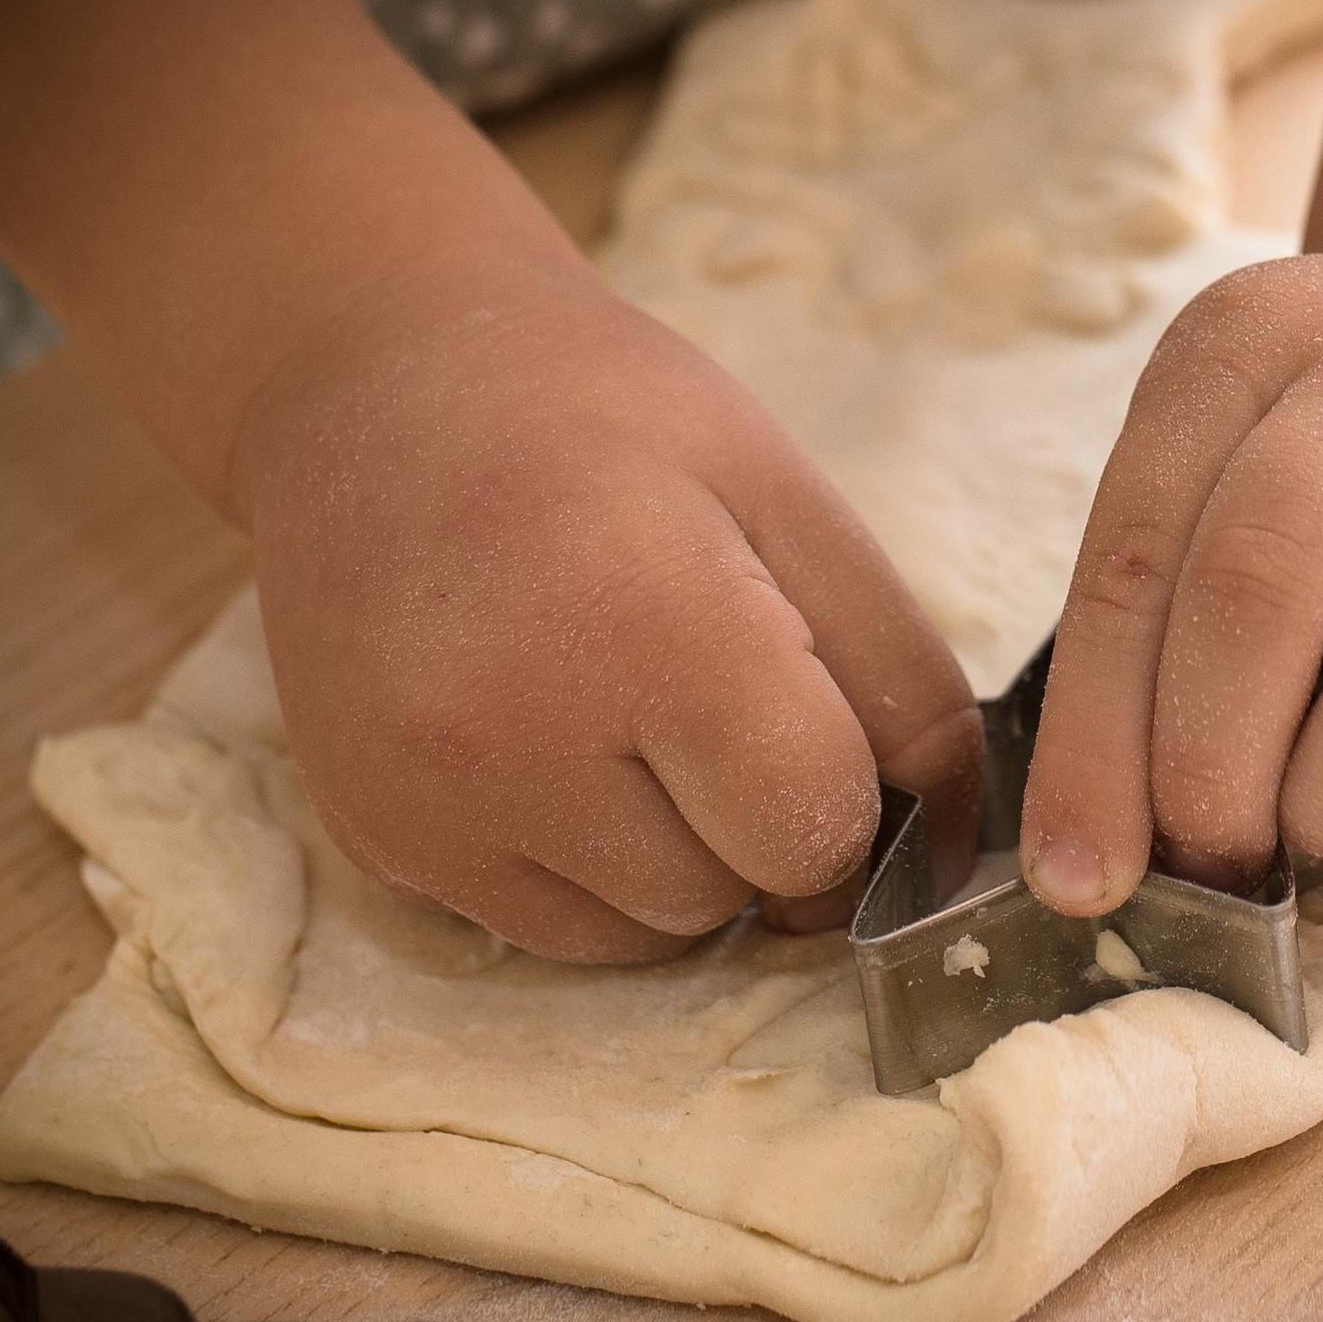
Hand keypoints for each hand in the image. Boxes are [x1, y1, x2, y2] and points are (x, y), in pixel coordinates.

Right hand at [232, 264, 981, 961]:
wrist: (369, 383)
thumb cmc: (605, 419)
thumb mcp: (787, 495)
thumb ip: (896, 674)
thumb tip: (953, 844)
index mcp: (645, 627)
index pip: (812, 829)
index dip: (850, 792)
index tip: (817, 713)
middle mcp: (516, 739)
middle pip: (733, 898)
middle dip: (763, 823)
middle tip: (715, 694)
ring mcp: (430, 805)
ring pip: (645, 937)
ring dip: (679, 859)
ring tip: (629, 712)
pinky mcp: (378, 842)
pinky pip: (547, 932)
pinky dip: (588, 871)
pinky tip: (558, 747)